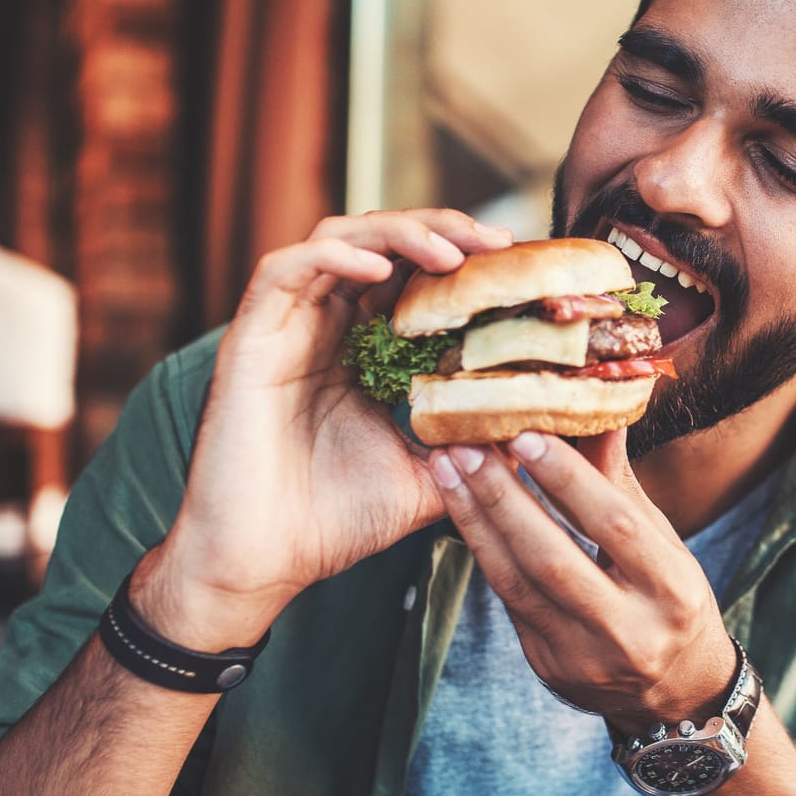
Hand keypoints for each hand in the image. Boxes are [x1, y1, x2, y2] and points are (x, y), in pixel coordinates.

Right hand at [138, 210, 513, 649]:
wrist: (261, 564)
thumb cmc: (333, 524)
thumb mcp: (429, 480)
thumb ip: (477, 454)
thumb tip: (545, 438)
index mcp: (362, 352)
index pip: (414, 279)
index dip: (463, 261)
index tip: (517, 268)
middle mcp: (324, 329)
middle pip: (383, 244)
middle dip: (442, 231)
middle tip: (497, 244)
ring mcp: (285, 329)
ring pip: (338, 240)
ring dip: (397, 233)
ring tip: (449, 253)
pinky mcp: (250, 340)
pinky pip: (284, 271)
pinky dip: (332, 256)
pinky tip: (377, 267)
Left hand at [427, 429, 736, 731]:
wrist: (673, 691)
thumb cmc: (670, 599)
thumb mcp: (664, 544)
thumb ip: (621, 485)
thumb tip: (599, 408)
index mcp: (672, 591)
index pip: (616, 527)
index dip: (568, 480)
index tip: (526, 434)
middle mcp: (630, 631)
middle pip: (553, 559)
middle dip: (503, 498)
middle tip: (466, 448)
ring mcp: (584, 657)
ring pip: (518, 583)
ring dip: (476, 521)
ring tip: (448, 471)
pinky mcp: (548, 667)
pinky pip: (508, 600)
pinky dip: (483, 550)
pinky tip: (463, 511)